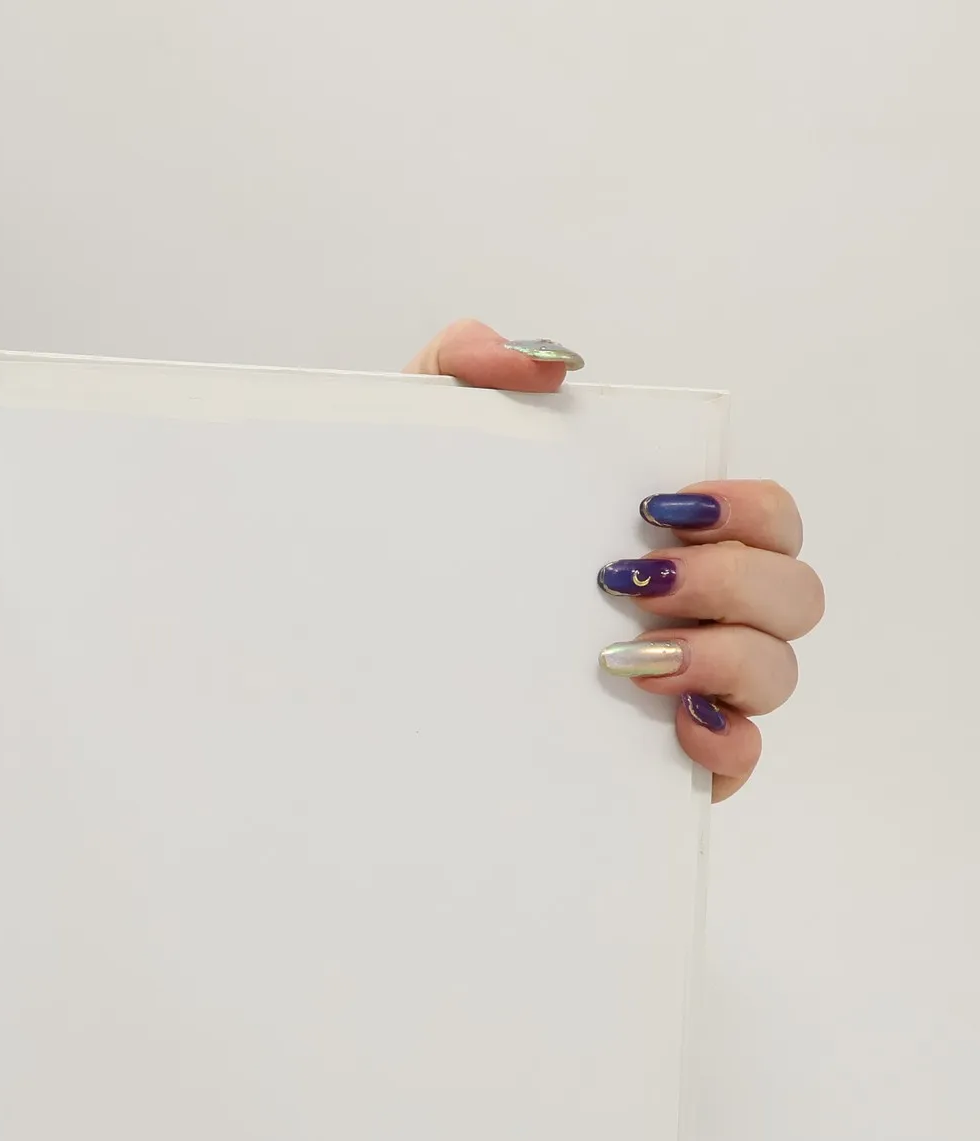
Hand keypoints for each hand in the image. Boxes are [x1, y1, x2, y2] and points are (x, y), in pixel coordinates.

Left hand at [407, 318, 821, 797]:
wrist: (355, 666)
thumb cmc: (412, 555)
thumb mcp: (419, 450)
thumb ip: (466, 368)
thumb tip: (546, 363)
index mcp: (667, 542)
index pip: (766, 516)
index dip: (745, 508)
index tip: (660, 509)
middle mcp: (694, 616)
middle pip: (793, 592)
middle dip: (731, 580)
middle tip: (628, 583)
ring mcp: (687, 694)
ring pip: (777, 674)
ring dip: (723, 657)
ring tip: (623, 659)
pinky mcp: (665, 769)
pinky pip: (740, 761)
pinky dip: (726, 742)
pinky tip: (672, 722)